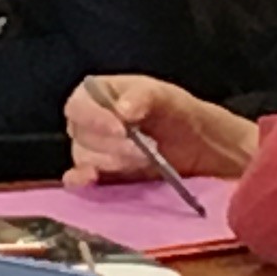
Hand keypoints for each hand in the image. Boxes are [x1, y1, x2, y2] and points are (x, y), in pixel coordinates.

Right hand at [62, 75, 259, 186]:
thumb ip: (144, 97)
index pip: (79, 105)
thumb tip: (122, 110)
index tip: (120, 128)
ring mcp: (94, 150)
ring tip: (144, 161)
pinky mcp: (101, 175)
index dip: (94, 118)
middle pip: (80, 135)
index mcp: (101, 94)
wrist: (198, 148)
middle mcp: (92, 122)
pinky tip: (92, 180)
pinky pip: (79, 178)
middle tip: (143, 150)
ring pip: (84, 158)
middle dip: (112, 145)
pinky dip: (81, 180)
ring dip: (112, 162)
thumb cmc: (178, 114)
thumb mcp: (167, 97)